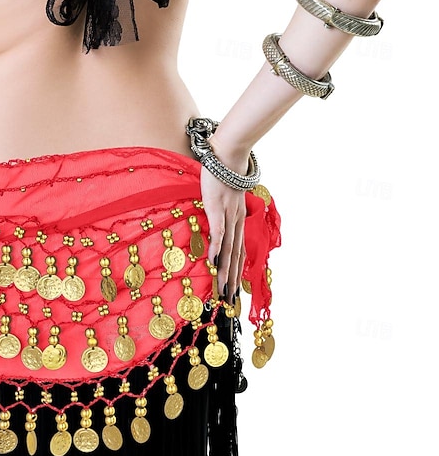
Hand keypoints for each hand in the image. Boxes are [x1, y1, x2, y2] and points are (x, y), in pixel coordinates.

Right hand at [199, 165, 246, 303]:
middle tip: (231, 300)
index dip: (238, 271)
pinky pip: (218, 233)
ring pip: (229, 250)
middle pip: (236, 256)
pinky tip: (214, 263)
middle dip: (233, 280)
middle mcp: (235, 222)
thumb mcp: (223, 195)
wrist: (227, 155)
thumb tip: (215, 217)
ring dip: (226, 271)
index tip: (236, 289)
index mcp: (237, 220)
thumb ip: (220, 208)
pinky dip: (217, 249)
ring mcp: (227, 217)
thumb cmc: (223, 172)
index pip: (240, 251)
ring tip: (224, 289)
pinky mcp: (217, 210)